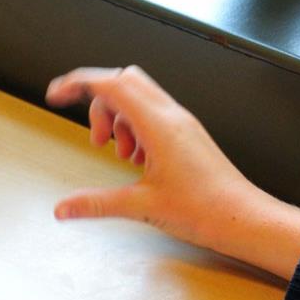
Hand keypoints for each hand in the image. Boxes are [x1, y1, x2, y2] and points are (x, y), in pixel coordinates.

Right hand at [46, 65, 299, 280]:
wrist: (243, 218)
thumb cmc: (206, 210)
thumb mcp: (141, 207)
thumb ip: (96, 204)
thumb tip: (64, 208)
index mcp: (158, 124)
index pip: (110, 84)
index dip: (77, 83)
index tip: (56, 95)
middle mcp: (171, 116)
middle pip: (123, 82)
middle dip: (99, 105)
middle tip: (96, 141)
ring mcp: (181, 123)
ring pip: (138, 98)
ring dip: (119, 121)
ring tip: (122, 157)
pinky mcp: (187, 134)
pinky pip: (153, 115)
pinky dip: (136, 130)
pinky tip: (140, 161)